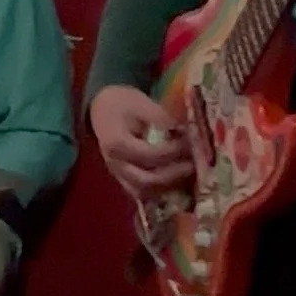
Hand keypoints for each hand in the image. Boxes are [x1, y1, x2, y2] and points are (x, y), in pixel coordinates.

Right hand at [90, 84, 192, 207]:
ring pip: (143, 192)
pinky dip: (159, 189)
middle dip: (173, 175)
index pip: (149, 155)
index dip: (173, 151)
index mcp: (117, 143)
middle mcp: (115, 164)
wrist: (102, 107)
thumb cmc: (123, 103)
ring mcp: (118, 174)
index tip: (190, 142)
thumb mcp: (141, 103)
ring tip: (186, 172)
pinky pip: (141, 192)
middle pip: (145, 181)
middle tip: (193, 164)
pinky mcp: (123, 178)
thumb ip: (161, 118)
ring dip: (167, 186)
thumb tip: (184, 132)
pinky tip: (176, 180)